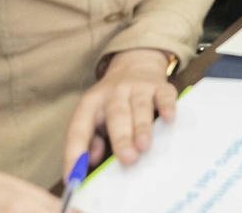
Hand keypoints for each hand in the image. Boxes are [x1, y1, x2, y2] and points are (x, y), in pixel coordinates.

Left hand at [62, 48, 178, 170]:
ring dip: (142, 127)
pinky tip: (168, 117)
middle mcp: (114, 94)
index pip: (79, 129)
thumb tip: (91, 159)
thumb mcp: (95, 117)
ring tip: (143, 146)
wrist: (135, 64)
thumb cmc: (113, 102)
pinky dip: (167, 106)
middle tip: (127, 159)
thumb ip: (90, 139)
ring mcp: (139, 88)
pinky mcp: (161, 86)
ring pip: (140, 107)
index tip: (74, 178)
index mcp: (91, 104)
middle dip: (121, 138)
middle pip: (116, 115)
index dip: (75, 153)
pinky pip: (164, 95)